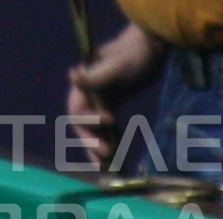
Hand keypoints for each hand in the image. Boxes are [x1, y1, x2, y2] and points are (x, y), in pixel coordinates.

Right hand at [63, 28, 154, 169]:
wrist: (149, 45)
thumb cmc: (134, 53)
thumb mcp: (117, 66)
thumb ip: (96, 76)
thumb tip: (72, 75)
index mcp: (83, 86)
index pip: (78, 112)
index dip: (90, 122)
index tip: (111, 121)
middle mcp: (88, 95)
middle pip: (84, 126)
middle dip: (93, 144)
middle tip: (106, 158)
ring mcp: (100, 101)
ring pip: (96, 131)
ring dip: (102, 149)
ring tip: (110, 168)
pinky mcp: (113, 105)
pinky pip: (109, 129)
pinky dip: (114, 142)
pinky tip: (121, 157)